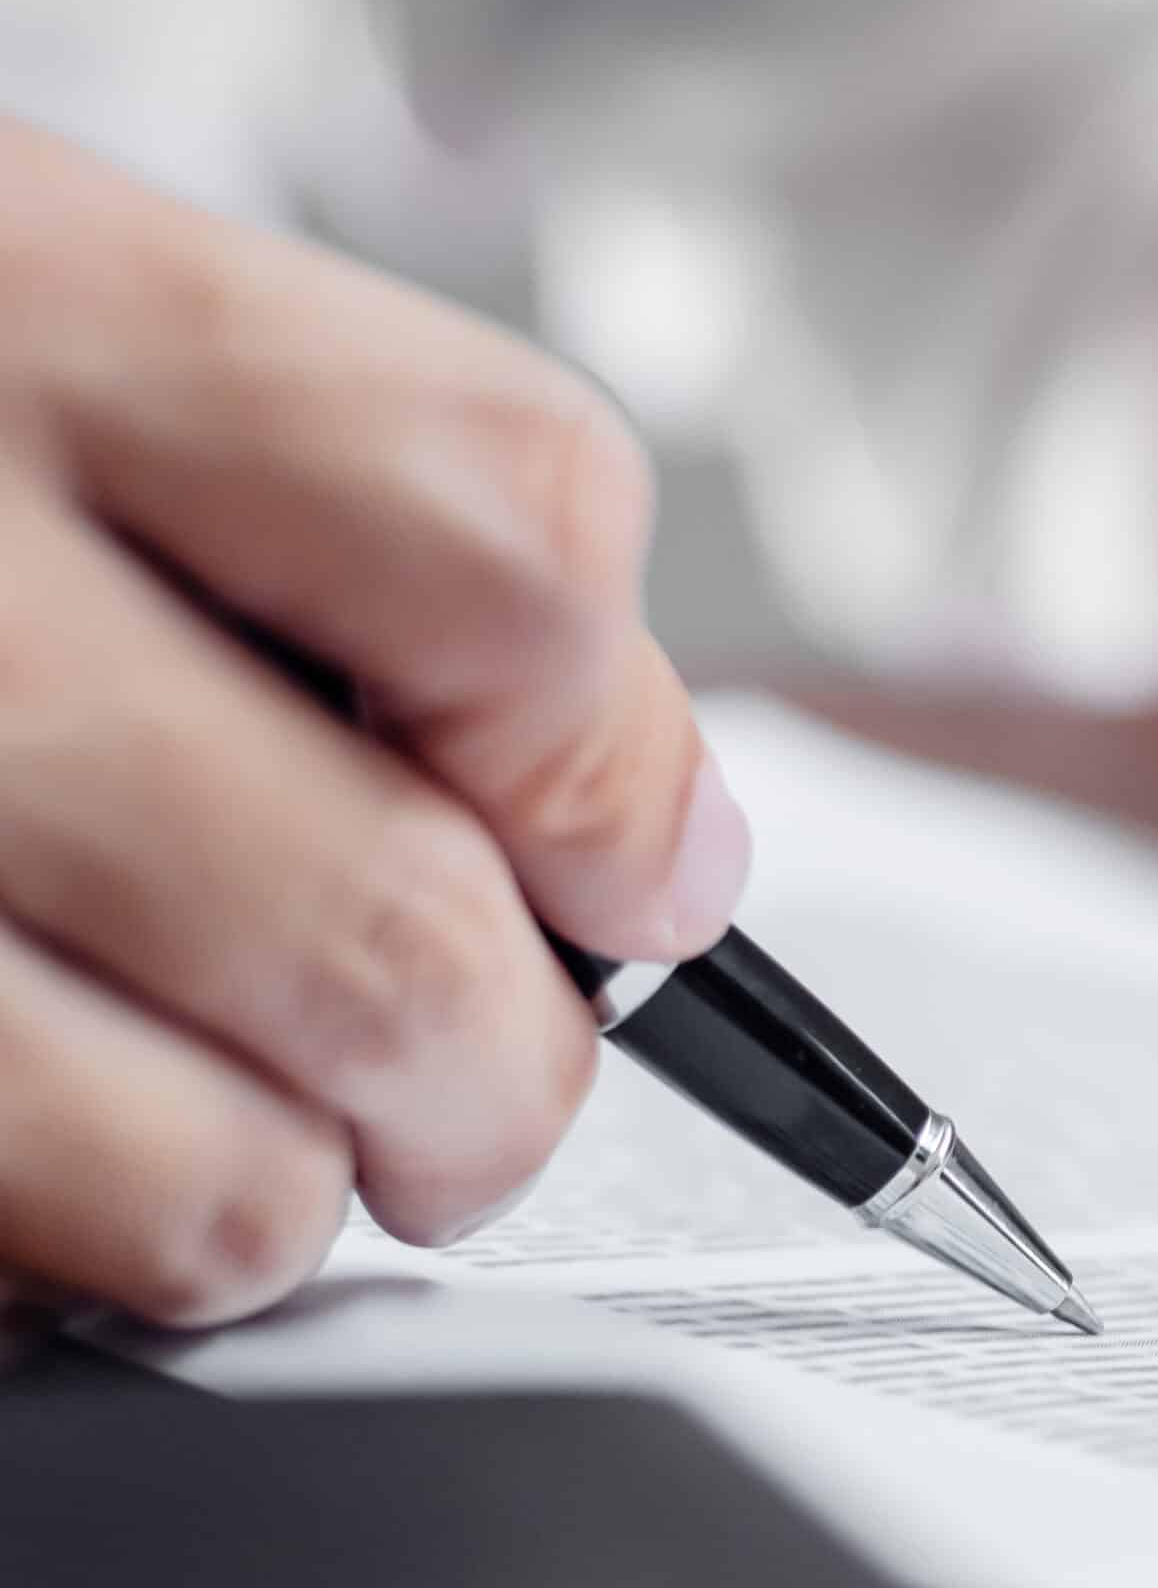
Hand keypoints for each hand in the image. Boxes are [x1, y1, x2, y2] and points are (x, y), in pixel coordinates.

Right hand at [0, 119, 746, 1325]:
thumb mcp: (54, 321)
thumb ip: (366, 530)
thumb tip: (664, 850)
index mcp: (20, 311)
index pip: (510, 550)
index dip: (619, 764)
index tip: (629, 867)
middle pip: (396, 937)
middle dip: (500, 1077)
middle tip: (470, 1075)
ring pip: (218, 1190)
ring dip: (282, 1194)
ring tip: (222, 1109)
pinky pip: (26, 1275)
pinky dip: (83, 1244)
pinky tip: (38, 1123)